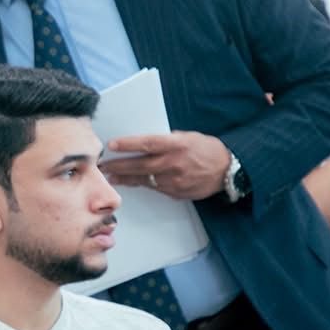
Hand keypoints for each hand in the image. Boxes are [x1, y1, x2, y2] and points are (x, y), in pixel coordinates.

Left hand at [103, 132, 231, 200]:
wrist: (227, 170)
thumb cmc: (207, 149)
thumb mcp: (188, 137)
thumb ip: (166, 140)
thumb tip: (145, 144)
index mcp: (176, 145)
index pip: (146, 144)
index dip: (127, 145)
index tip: (111, 145)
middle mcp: (174, 163)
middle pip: (139, 165)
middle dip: (118, 166)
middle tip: (102, 167)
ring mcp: (174, 181)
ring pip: (144, 180)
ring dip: (126, 179)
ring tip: (111, 177)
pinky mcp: (176, 193)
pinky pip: (155, 188)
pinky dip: (144, 185)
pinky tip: (132, 183)